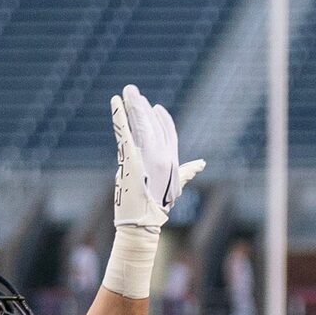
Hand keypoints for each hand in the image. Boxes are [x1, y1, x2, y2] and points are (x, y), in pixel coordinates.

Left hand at [110, 84, 203, 233]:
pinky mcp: (130, 157)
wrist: (143, 222)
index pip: (168, 133)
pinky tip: (115, 101)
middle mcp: (162, 155)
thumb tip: (200, 164)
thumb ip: (186, 172)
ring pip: (140, 124)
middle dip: (143, 107)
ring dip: (133, 106)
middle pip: (152, 124)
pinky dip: (119, 115)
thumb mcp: (173, 187)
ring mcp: (147, 156)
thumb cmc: (155, 209)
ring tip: (126, 93)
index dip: (162, 119)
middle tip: (134, 92)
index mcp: (171, 160)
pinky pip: (124, 132)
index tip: (155, 106)